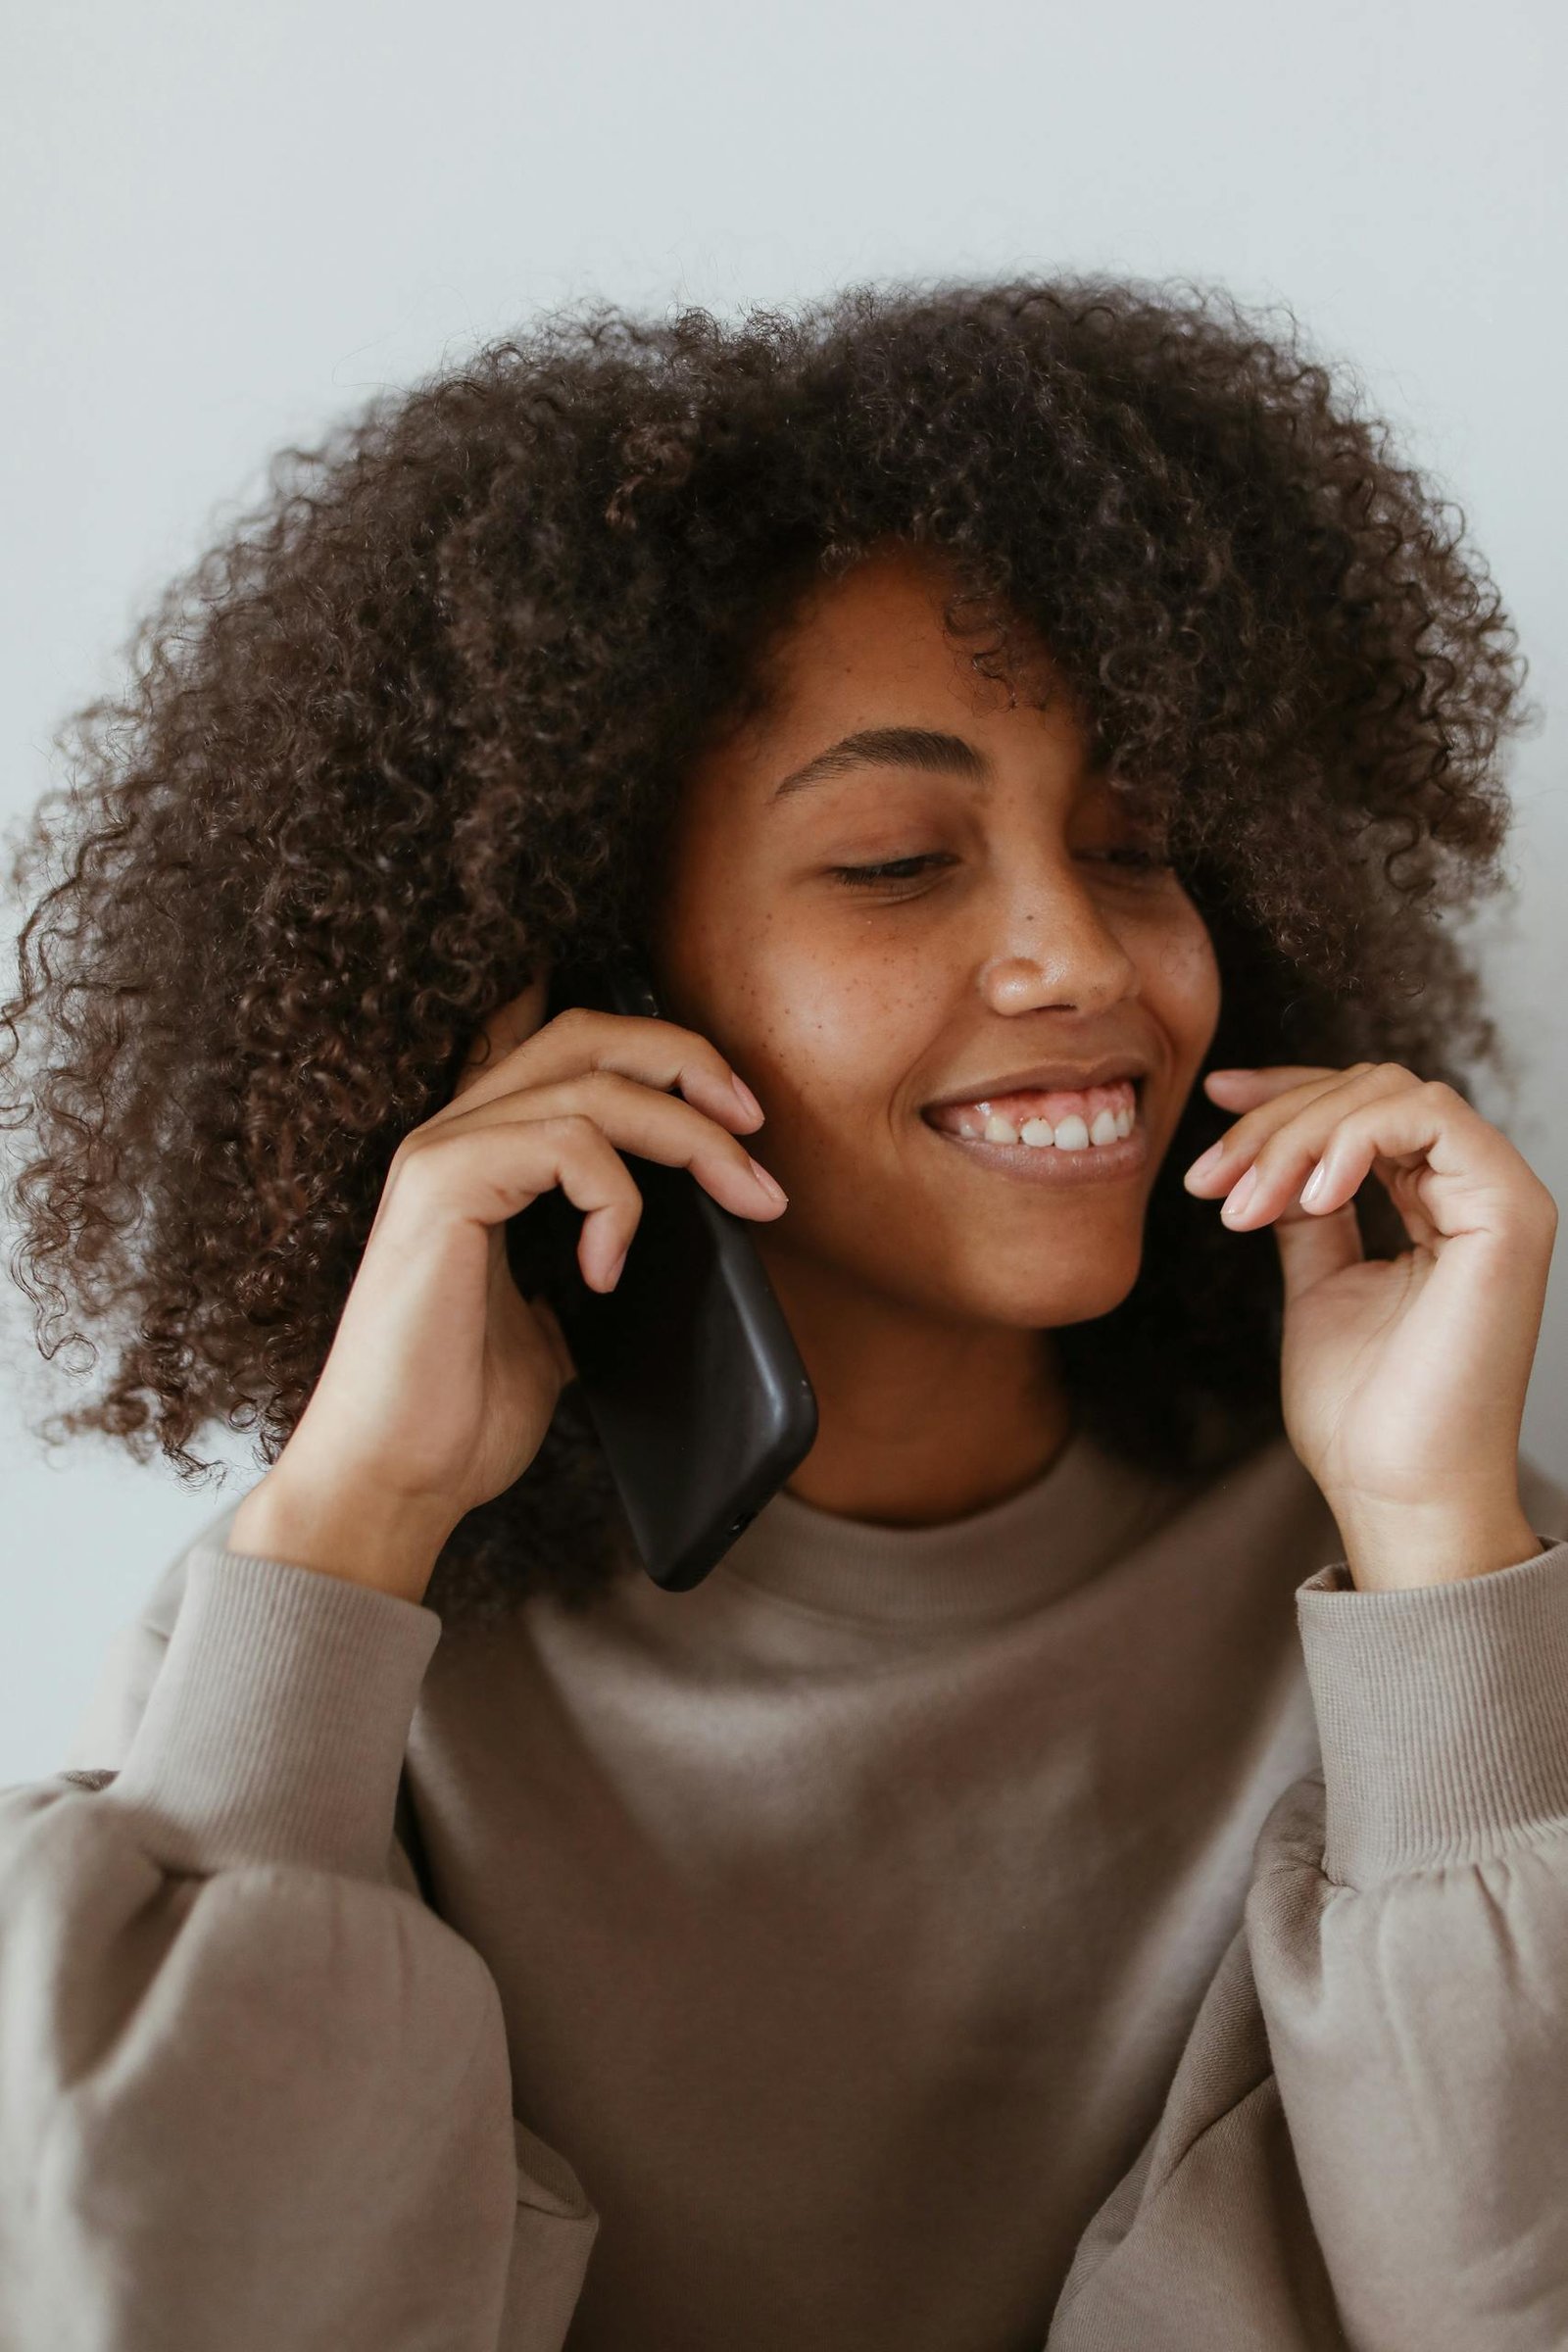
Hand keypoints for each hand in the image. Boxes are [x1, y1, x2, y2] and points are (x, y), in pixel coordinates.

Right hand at [230, 963, 786, 1600]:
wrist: (392, 1480)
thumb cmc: (463, 1413)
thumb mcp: (561, 1318)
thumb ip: (600, 1255)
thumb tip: (697, 1238)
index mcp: (481, 1155)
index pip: (573, 1048)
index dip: (662, 1053)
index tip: (741, 1117)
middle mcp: (453, 1134)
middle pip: (587, 1034)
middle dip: (688, 1061)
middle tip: (755, 1125)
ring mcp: (441, 1153)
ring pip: (594, 1086)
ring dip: (691, 1138)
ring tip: (745, 1201)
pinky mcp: (440, 1186)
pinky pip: (566, 1144)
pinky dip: (614, 1201)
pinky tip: (606, 1271)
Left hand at [1183, 1061, 1557, 1587]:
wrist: (1395, 1488)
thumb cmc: (1362, 1413)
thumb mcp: (1317, 1284)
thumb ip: (1306, 1213)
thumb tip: (1272, 1157)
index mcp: (1437, 1207)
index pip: (1364, 1107)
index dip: (1286, 1091)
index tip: (1215, 1096)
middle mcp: (1475, 1193)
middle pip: (1368, 1089)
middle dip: (1274, 1123)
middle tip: (1212, 1185)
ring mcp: (1499, 1198)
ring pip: (1390, 1093)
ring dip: (1298, 1136)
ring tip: (1247, 1207)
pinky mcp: (1510, 1213)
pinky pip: (1430, 1116)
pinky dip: (1353, 1138)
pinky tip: (1307, 1194)